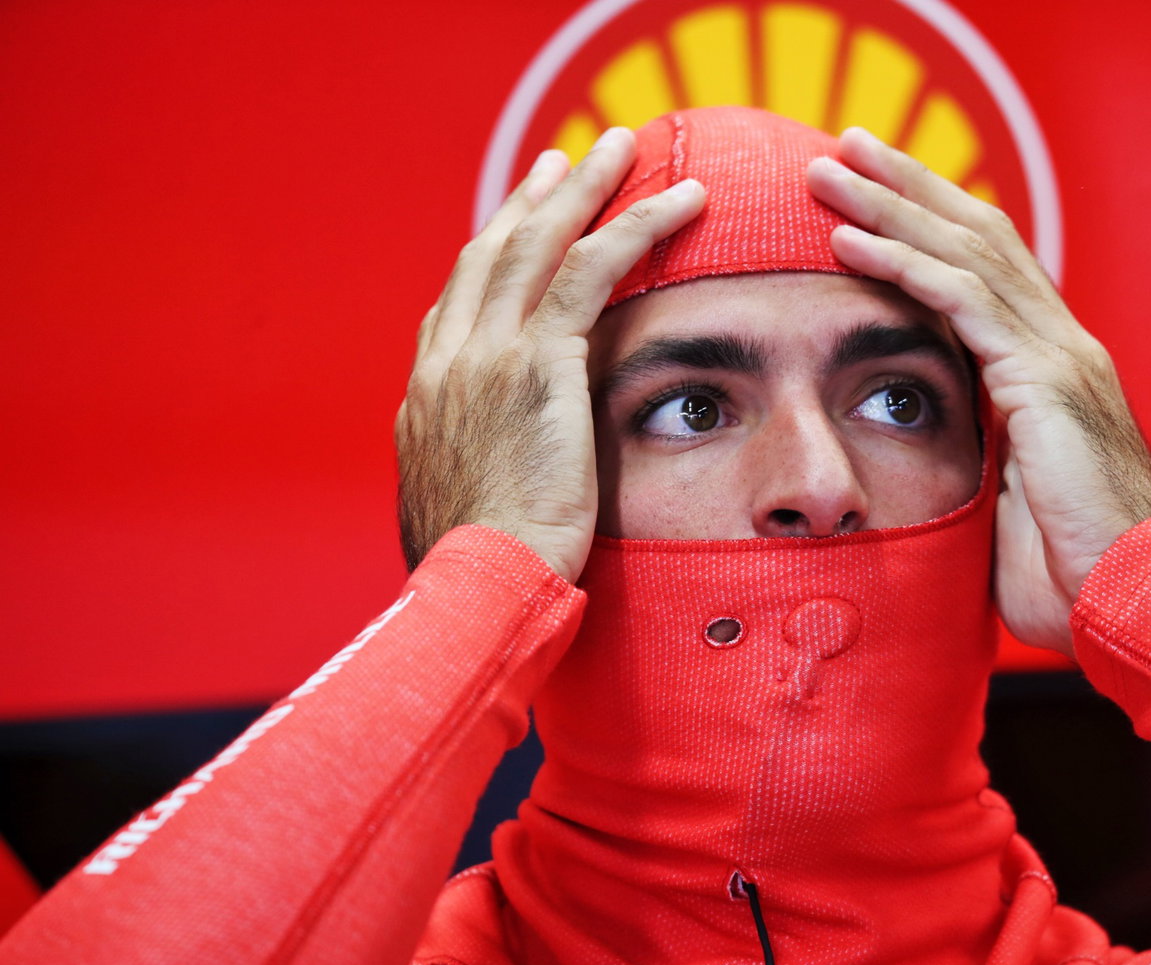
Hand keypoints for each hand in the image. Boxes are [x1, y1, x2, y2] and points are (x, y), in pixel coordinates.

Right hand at [397, 129, 705, 581]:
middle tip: (565, 161)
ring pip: (539, 242)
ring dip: (586, 187)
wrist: (478, 589)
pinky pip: (593, 269)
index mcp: (426, 398)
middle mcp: (448, 361)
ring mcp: (488, 353)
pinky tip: (680, 201)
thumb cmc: (477, 578)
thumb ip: (472, 479)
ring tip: (623, 146)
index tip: (515, 227)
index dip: (490, 258)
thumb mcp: (457, 518)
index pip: (458, 305)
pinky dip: (637, 225)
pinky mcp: (540, 362)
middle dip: (530, 200)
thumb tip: (484, 490)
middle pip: (491, 253)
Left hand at [806, 130, 1150, 655]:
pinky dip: (904, 264)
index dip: (928, 222)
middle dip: (906, 185)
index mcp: (1051, 368)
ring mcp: (1059, 356)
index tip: (868, 195)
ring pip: (965, 251)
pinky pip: (964, 302)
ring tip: (827, 169)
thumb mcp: (1006, 499)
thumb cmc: (1067, 573)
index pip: (985, 268)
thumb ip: (973, 455)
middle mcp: (1061, 344)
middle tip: (844, 144)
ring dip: (890, 205)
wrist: (1130, 604)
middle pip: (976, 235)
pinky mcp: (1046, 381)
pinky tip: (851, 241)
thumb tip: (918, 456)